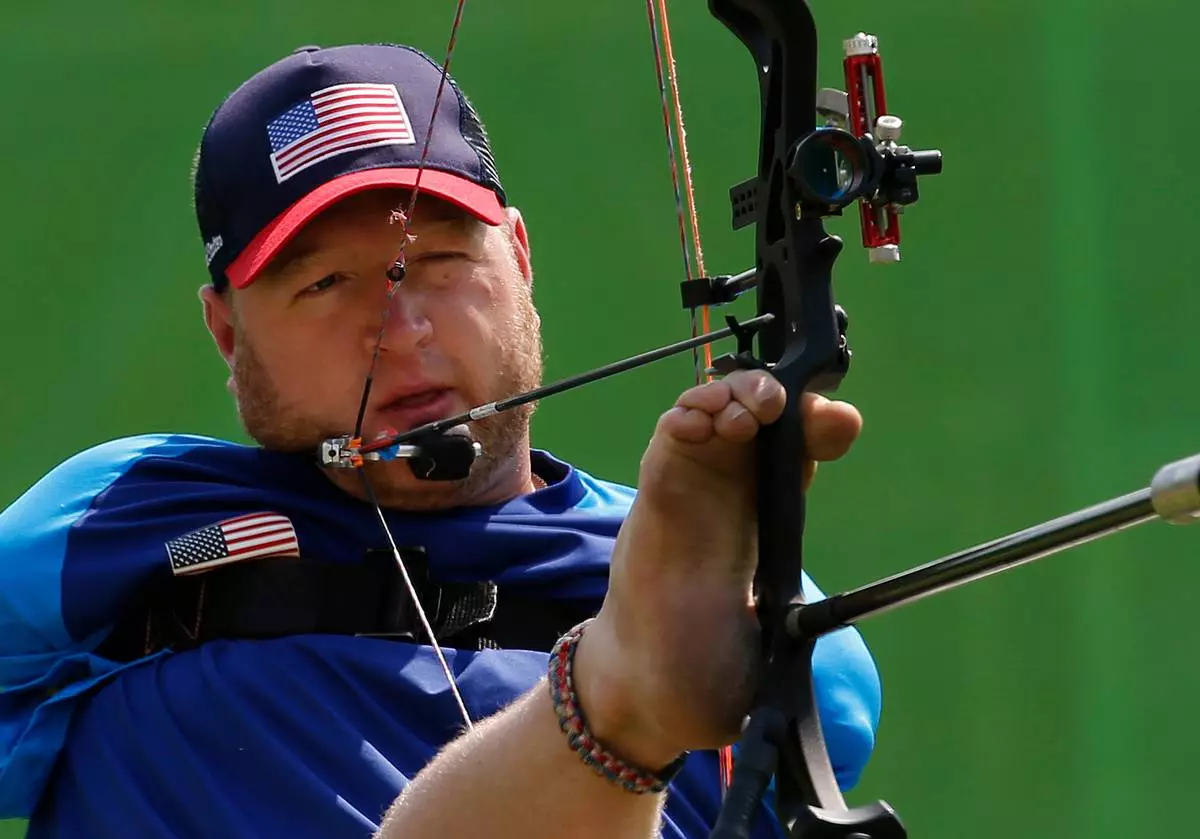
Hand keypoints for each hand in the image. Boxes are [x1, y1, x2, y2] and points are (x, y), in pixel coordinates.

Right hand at [573, 370, 861, 768]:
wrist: (652, 684)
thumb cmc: (713, 663)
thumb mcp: (778, 636)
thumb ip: (802, 623)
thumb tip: (829, 632)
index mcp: (768, 515)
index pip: (799, 451)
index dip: (819, 428)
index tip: (837, 426)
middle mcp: (733, 491)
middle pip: (758, 415)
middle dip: (776, 394)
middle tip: (780, 407)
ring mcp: (692, 484)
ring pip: (714, 412)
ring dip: (731, 395)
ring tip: (742, 415)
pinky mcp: (655, 488)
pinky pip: (670, 436)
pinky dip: (684, 417)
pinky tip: (696, 426)